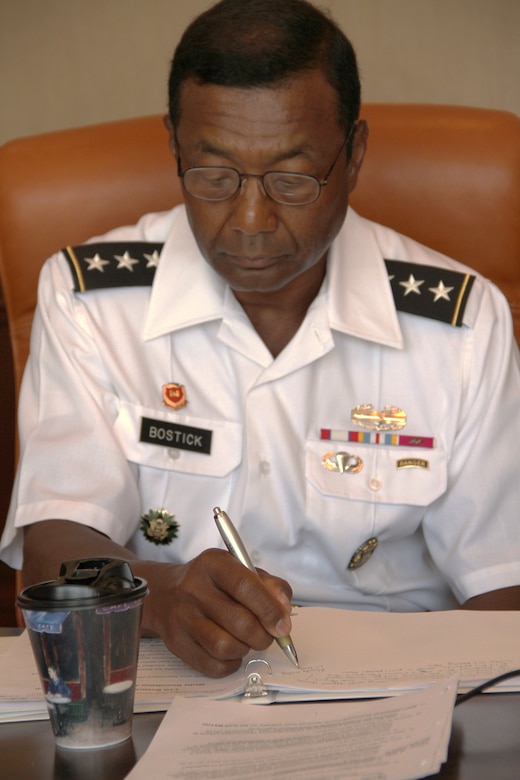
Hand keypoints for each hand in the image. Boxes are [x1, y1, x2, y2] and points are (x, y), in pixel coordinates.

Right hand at [138, 549, 292, 676]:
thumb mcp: (242, 571)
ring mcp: (181, 616)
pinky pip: (212, 665)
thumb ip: (270, 586)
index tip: (283, 626)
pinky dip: (231, 664)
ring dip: (245, 649)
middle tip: (267, 636)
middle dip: (263, 635)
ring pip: (225, 647)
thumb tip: (284, 611)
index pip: (245, 586)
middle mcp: (192, 587)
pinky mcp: (175, 642)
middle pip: (239, 622)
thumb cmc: (215, 583)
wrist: (165, 593)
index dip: (269, 609)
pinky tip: (231, 652)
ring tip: (246, 641)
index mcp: (213, 563)